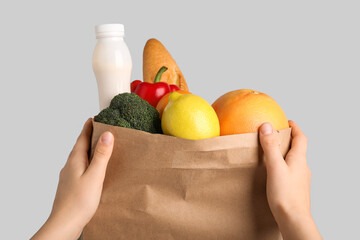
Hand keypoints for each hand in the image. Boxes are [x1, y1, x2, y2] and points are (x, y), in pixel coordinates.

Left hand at [31, 118, 113, 239]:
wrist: (65, 224)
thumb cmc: (79, 202)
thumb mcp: (95, 176)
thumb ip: (101, 155)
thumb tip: (106, 134)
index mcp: (75, 160)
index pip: (81, 138)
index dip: (88, 127)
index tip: (94, 118)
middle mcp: (70, 166)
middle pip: (80, 146)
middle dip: (89, 137)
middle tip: (100, 129)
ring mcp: (69, 176)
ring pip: (80, 158)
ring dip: (89, 150)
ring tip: (100, 148)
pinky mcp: (71, 186)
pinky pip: (81, 168)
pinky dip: (88, 163)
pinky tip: (94, 170)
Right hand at [259, 121, 321, 239]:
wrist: (293, 218)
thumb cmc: (285, 194)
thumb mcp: (274, 166)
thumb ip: (270, 146)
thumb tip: (267, 126)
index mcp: (299, 159)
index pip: (301, 137)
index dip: (295, 127)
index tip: (286, 121)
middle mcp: (302, 167)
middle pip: (298, 147)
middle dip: (288, 138)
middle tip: (275, 133)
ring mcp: (300, 177)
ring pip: (294, 159)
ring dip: (285, 151)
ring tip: (271, 150)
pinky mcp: (295, 186)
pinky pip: (290, 169)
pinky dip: (283, 163)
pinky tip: (273, 169)